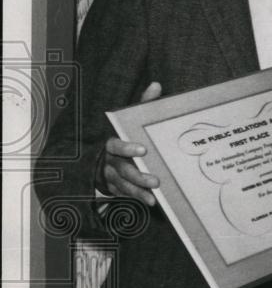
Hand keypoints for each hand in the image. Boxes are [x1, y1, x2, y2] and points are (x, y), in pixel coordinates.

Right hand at [97, 82, 161, 205]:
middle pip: (122, 169)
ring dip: (138, 191)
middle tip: (155, 180)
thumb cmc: (123, 134)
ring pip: (123, 185)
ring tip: (154, 196)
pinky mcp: (114, 188)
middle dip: (138, 175)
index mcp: (111, 143)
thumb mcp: (129, 119)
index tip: (143, 149)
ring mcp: (111, 176)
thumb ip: (142, 104)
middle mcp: (109, 161)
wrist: (100, 156)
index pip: (116, 145)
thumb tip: (156, 85)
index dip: (127, 147)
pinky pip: (125, 195)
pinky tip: (151, 202)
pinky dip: (137, 198)